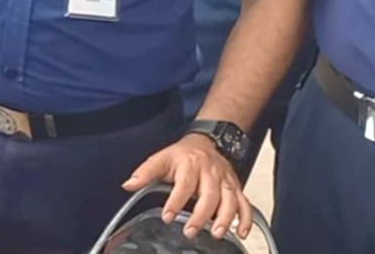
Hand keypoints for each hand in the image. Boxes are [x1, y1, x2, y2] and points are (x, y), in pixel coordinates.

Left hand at [123, 133, 251, 240]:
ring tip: (216, 233)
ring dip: (225, 218)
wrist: (206, 141)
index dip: (175, 202)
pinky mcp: (235, 186)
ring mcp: (225, 180)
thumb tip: (128, 185)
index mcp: (190, 165)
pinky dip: (245, 219)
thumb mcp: (161, 158)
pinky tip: (241, 232)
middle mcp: (210, 172)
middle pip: (209, 195)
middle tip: (191, 231)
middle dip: (201, 215)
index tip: (167, 216)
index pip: (183, 185)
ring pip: (230, 200)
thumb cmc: (183, 154)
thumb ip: (145, 173)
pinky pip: (245, 203)